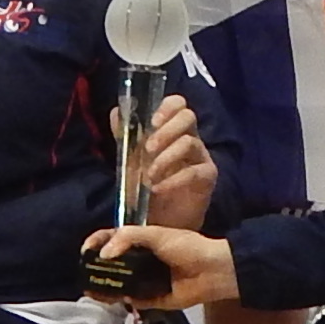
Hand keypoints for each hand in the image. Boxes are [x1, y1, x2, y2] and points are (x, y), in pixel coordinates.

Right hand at [88, 224, 236, 310]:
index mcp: (141, 243)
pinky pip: (134, 302)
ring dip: (105, 288)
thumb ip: (128, 238)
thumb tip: (105, 254)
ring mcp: (146, 281)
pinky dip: (123, 302)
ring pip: (119, 286)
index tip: (87, 251)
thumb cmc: (186, 247)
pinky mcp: (153, 300)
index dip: (97, 244)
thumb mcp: (156, 234)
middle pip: (112, 266)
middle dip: (96, 270)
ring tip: (92, 291)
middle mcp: (141, 262)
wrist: (213, 270)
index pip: (111, 241)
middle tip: (85, 274)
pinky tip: (113, 300)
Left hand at [138, 92, 216, 232]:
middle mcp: (190, 137)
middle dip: (166, 130)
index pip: (177, 104)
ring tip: (149, 175)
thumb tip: (118, 111)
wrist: (161, 219)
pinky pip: (195, 171)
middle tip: (148, 148)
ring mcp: (201, 156)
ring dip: (166, 158)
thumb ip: (126, 134)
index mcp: (172, 128)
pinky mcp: (207, 177)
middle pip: (188, 116)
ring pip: (190, 143)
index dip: (167, 107)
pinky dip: (174, 180)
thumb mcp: (131, 157)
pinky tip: (158, 189)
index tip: (152, 122)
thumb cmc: (148, 183)